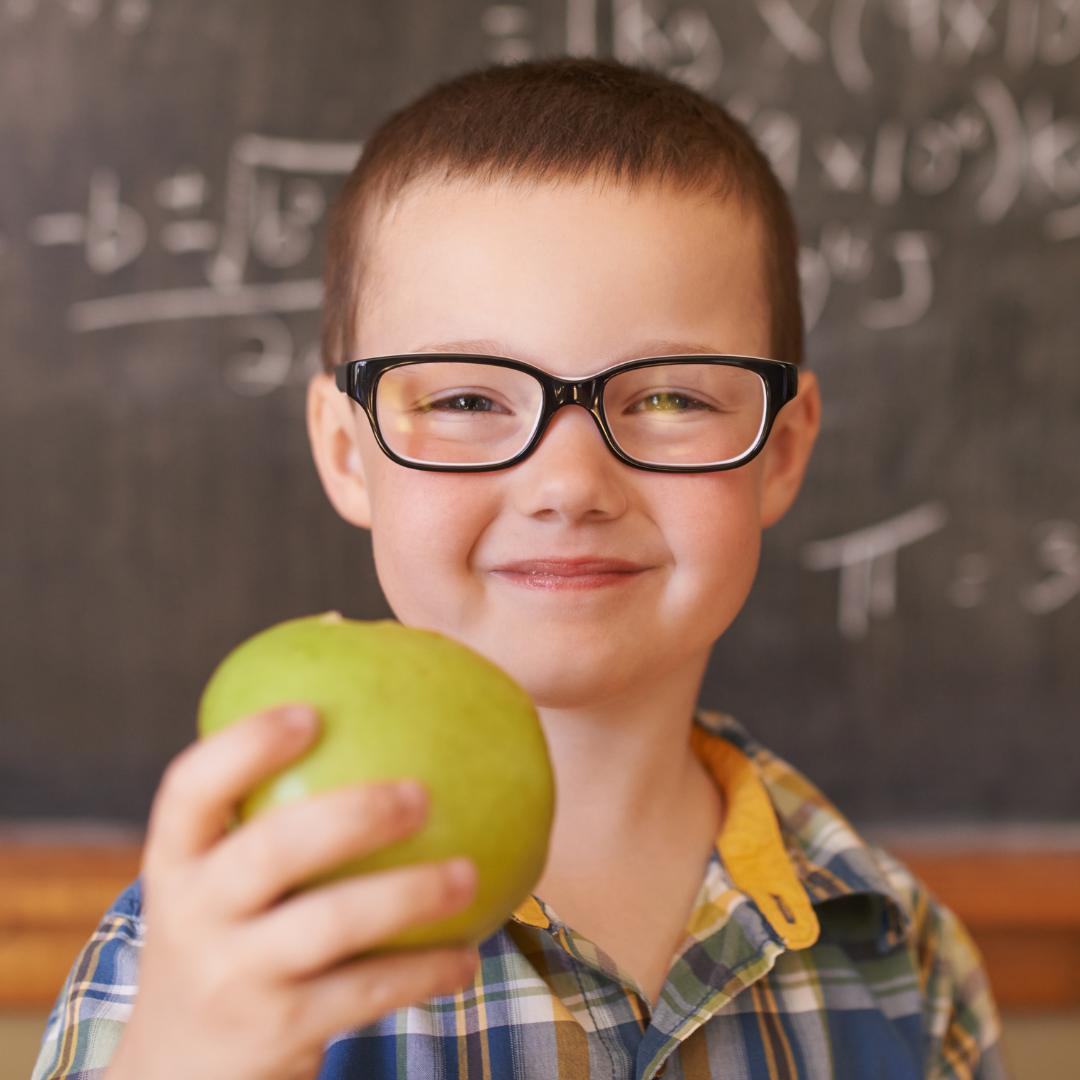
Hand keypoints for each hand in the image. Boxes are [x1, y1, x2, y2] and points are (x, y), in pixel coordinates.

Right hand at [107, 704, 478, 1079]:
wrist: (181, 1072)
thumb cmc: (224, 942)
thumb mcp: (215, 886)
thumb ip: (268, 822)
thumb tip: (381, 727)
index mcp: (177, 863)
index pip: (191, 790)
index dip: (244, 746)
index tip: (309, 712)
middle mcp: (192, 917)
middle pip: (271, 851)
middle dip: (350, 815)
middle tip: (421, 793)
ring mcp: (234, 978)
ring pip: (330, 924)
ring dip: (409, 895)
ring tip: (469, 874)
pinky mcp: (279, 1031)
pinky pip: (366, 991)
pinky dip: (425, 971)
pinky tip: (467, 956)